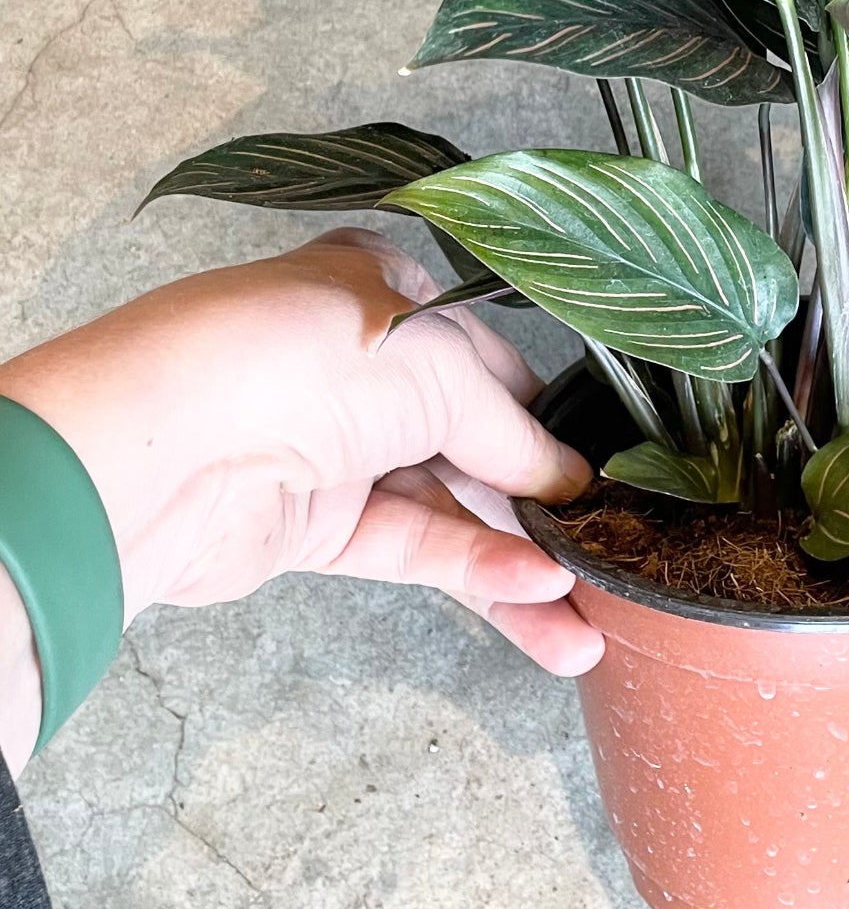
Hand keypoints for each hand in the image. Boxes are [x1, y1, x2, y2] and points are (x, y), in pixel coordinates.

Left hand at [0, 230, 600, 764]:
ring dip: (522, 560)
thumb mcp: (441, 368)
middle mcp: (364, 369)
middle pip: (477, 442)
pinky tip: (540, 601)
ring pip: (453, 509)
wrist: (171, 443)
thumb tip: (570, 484)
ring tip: (595, 614)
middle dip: (546, 500)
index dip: (552, 417)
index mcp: (390, 293)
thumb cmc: (302, 357)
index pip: (491, 360)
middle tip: (618, 552)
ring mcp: (339, 450)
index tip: (612, 471)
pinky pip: (417, 549)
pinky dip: (478, 574)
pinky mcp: (317, 527)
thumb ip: (513, 432)